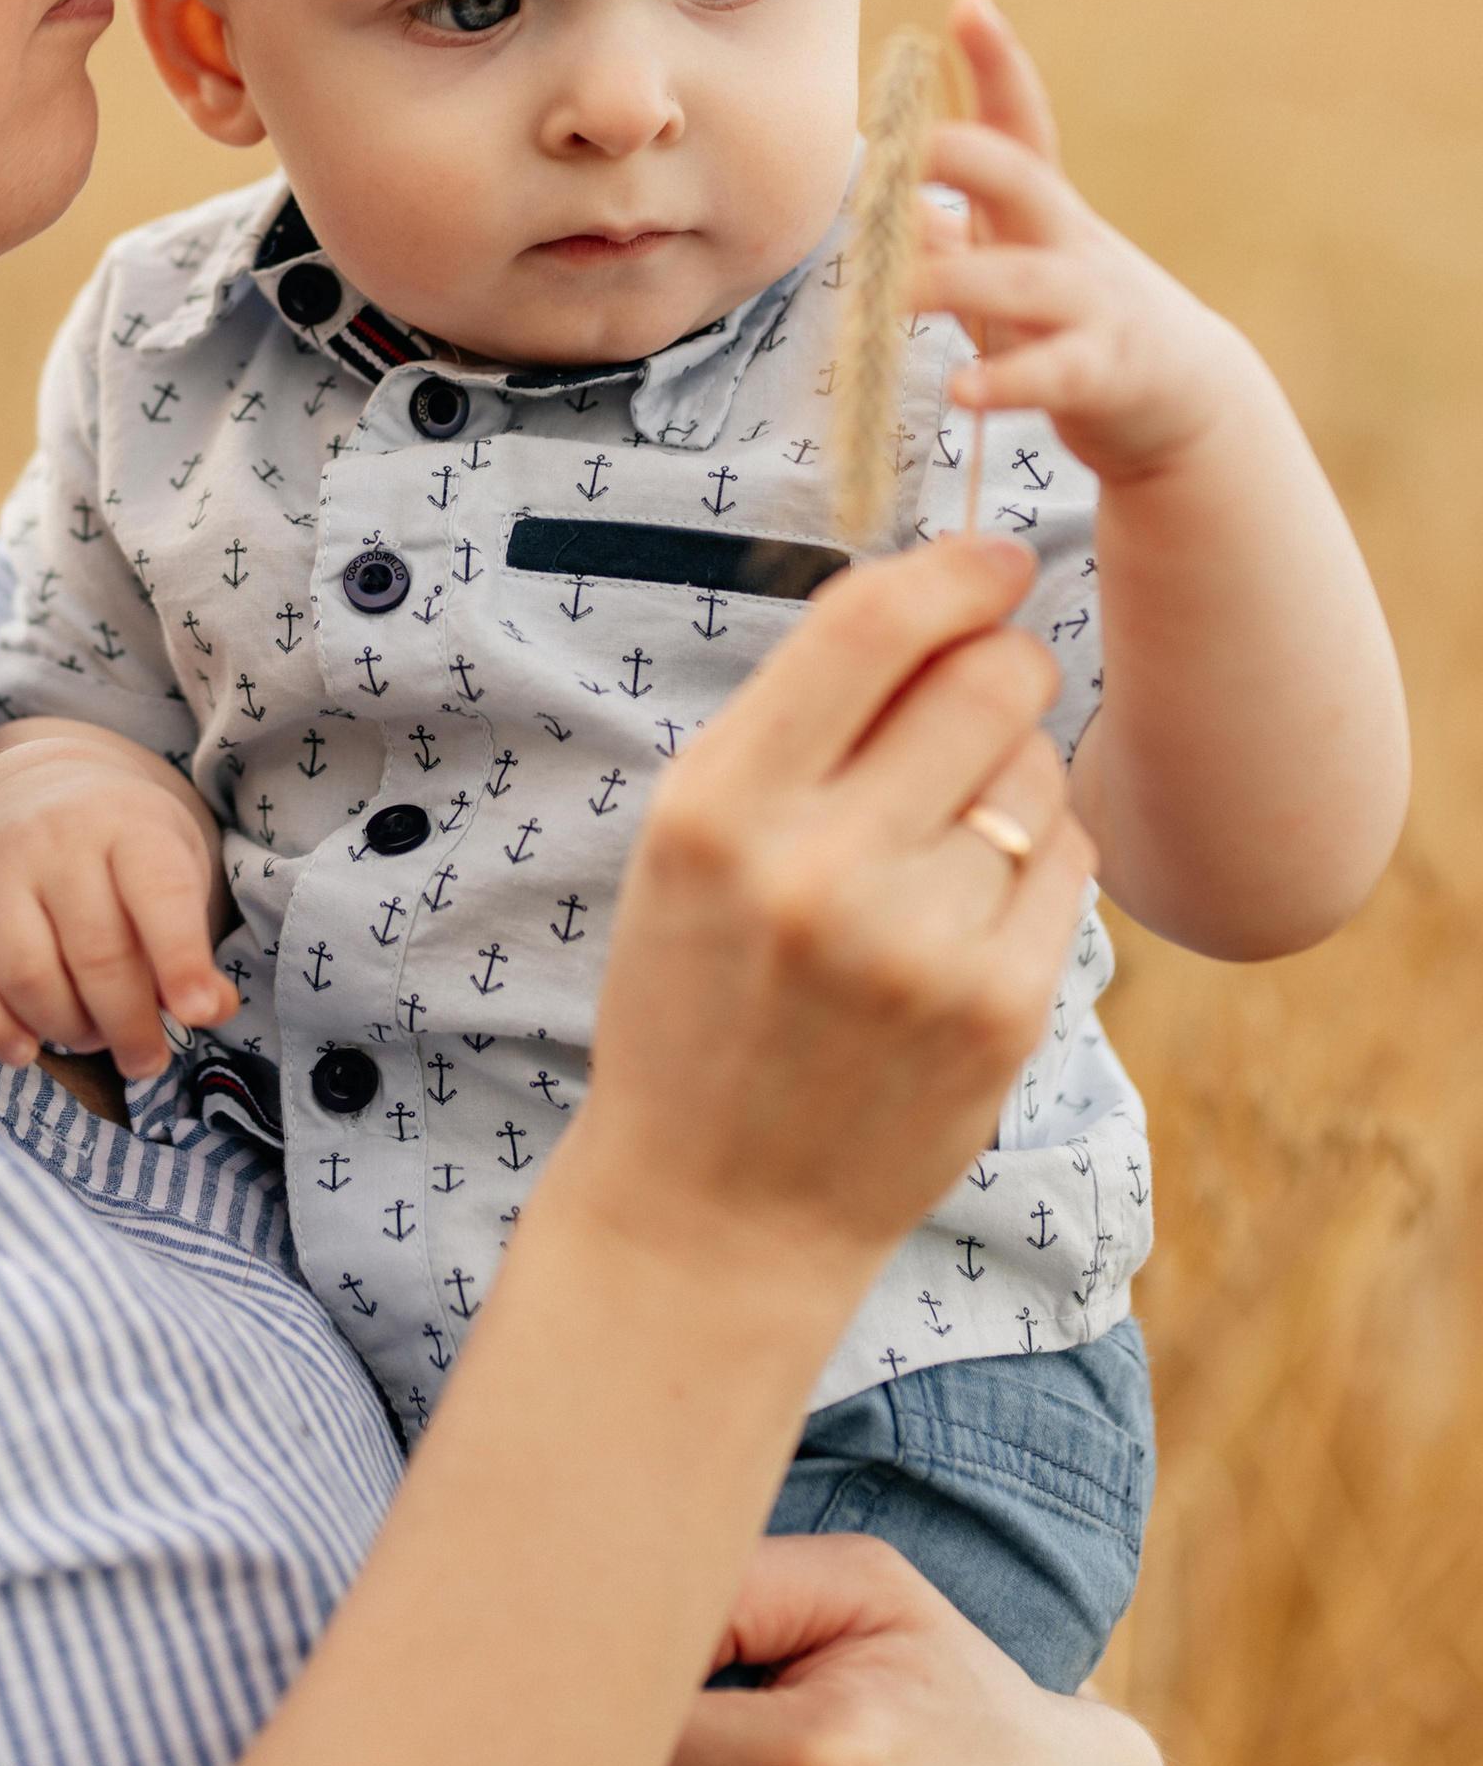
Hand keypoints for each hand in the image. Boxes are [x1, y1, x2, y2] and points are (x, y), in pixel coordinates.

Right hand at [0, 720, 237, 1080]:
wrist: (33, 786)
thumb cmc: (120, 846)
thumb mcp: (176, 866)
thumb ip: (194, 944)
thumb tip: (210, 1009)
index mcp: (127, 823)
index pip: (159, 892)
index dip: (181, 958)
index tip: (195, 1013)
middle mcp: (55, 838)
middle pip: (95, 952)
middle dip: (128, 1024)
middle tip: (146, 1059)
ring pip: (26, 974)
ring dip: (66, 1028)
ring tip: (90, 1036)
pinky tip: (24, 1048)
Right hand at [556, 535, 1094, 1286]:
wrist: (715, 1208)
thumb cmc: (698, 995)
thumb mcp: (691, 841)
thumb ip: (800, 722)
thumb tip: (940, 602)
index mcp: (720, 807)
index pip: (869, 627)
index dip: (953, 568)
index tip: (994, 557)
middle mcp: (820, 869)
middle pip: (986, 680)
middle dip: (1002, 660)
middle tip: (985, 686)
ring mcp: (922, 947)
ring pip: (1038, 771)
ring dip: (1014, 773)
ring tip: (946, 837)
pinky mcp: (1003, 1013)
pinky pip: (1073, 863)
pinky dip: (1042, 859)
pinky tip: (977, 903)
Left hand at [913, 0, 1259, 485]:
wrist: (1187, 399)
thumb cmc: (1072, 317)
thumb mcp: (1013, 263)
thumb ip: (949, 230)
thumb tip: (882, 193)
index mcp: (1041, 208)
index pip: (1022, 124)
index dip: (1000, 64)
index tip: (969, 3)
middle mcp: (1067, 243)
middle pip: (1023, 182)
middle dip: (970, 156)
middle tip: (909, 145)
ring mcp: (1092, 306)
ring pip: (1021, 283)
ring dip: (953, 283)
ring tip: (892, 294)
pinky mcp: (1105, 374)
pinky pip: (1053, 374)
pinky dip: (1007, 381)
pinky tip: (962, 390)